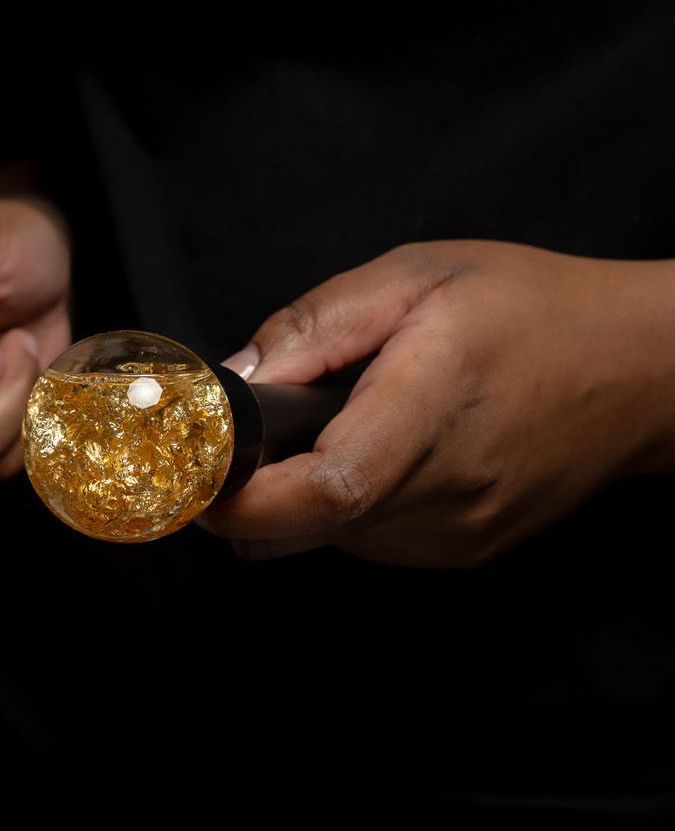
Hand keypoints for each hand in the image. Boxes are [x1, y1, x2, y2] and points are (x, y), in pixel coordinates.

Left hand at [196, 240, 674, 566]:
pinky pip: (370, 543)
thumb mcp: (417, 276)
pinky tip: (382, 452)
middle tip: (245, 439)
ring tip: (340, 427)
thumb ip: (315, 326)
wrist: (640, 372)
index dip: (244, 500)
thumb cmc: (533, 310)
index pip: (324, 492)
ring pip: (331, 541)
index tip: (200, 477)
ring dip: (305, 496)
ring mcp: (455, 535)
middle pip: (306, 529)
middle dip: (253, 494)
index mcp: (431, 409)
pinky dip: (349, 505)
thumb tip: (235, 378)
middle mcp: (444, 492)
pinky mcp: (461, 553)